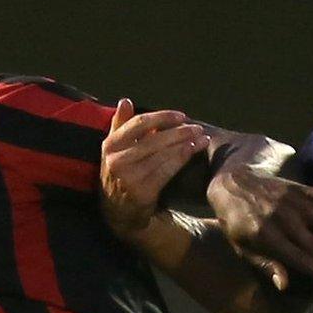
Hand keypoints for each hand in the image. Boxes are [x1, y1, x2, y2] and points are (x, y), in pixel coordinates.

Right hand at [99, 99, 207, 241]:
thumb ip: (120, 125)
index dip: (162, 117)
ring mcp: (129, 176)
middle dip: (179, 132)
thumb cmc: (119, 174)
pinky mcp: (142, 191)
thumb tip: (126, 101)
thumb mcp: (113, 150)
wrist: (117, 211)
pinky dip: (181, 159)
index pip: (139, 123)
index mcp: (110, 144)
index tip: (182, 116)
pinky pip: (166, 170)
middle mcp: (117, 159)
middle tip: (197, 128)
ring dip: (185, 144)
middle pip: (154, 139)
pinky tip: (192, 152)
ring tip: (202, 139)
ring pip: (162, 154)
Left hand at [206, 167, 312, 290]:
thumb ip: (265, 264)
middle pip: (312, 243)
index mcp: (265, 236)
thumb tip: (284, 285)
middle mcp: (280, 219)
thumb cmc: (236, 222)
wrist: (231, 183)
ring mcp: (290, 202)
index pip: (295, 256)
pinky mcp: (297, 188)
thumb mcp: (242, 247)